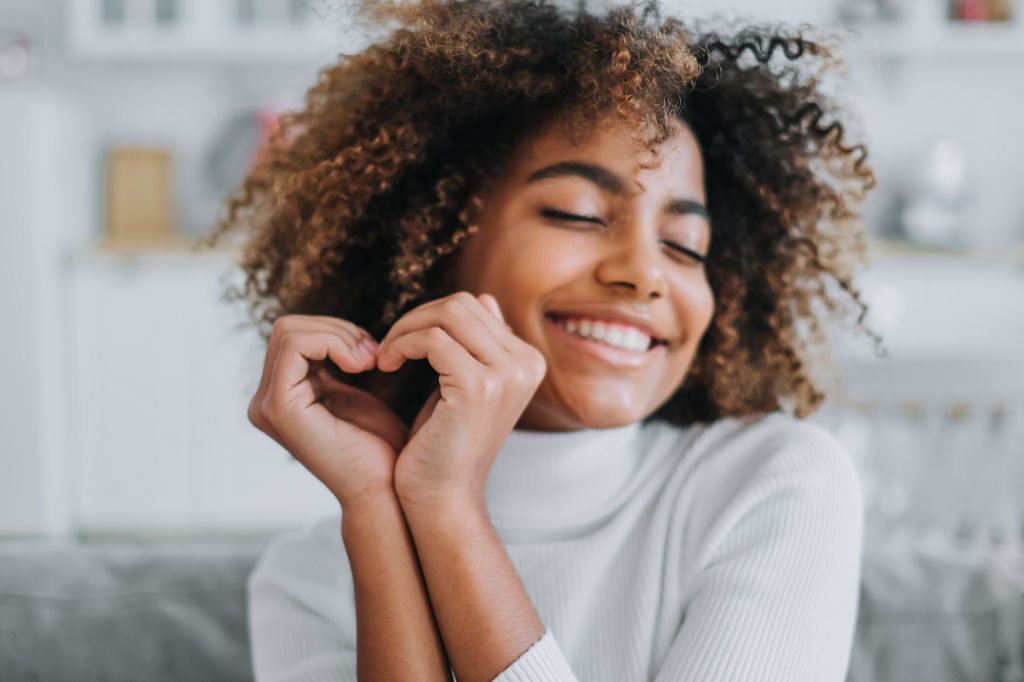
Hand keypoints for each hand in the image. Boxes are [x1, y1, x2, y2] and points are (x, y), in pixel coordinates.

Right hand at [247, 314, 409, 507]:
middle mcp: (264, 402)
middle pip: (288, 328)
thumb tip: (330, 330)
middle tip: (373, 355)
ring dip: (339, 336)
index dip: (335, 332)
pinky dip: (334, 343)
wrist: (385, 489)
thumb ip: (332, 364)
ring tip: (370, 362)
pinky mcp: (279, 408)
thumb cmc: (377, 448)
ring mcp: (267, 405)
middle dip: (337, 330)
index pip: (293, 335)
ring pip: (290, 331)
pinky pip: (297, 345)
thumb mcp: (350, 394)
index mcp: (279, 397)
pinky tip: (362, 367)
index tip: (372, 353)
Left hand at [375, 292, 546, 513]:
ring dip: (405, 329)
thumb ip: (480, 344)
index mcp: (529, 361)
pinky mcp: (477, 386)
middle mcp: (527, 363)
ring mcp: (506, 374)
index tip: (404, 344)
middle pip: (461, 303)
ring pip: (447, 314)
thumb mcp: (467, 386)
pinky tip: (386, 366)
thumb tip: (484, 298)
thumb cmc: (446, 445)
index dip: (431, 317)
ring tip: (386, 356)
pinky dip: (401, 346)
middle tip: (388, 347)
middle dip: (416, 318)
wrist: (443, 498)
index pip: (475, 306)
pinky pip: (431, 340)